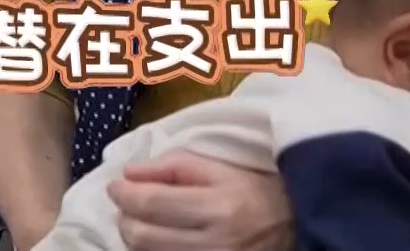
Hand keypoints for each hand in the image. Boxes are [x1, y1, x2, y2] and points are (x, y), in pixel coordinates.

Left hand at [108, 150, 291, 250]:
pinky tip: (158, 240)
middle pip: (142, 237)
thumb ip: (171, 166)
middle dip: (125, 218)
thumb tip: (128, 173)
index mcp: (217, 207)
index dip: (122, 194)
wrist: (295, 225)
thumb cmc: (252, 190)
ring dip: (135, 238)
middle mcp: (214, 243)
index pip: (149, 204)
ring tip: (141, 223)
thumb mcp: (216, 167)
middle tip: (127, 205)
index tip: (114, 186)